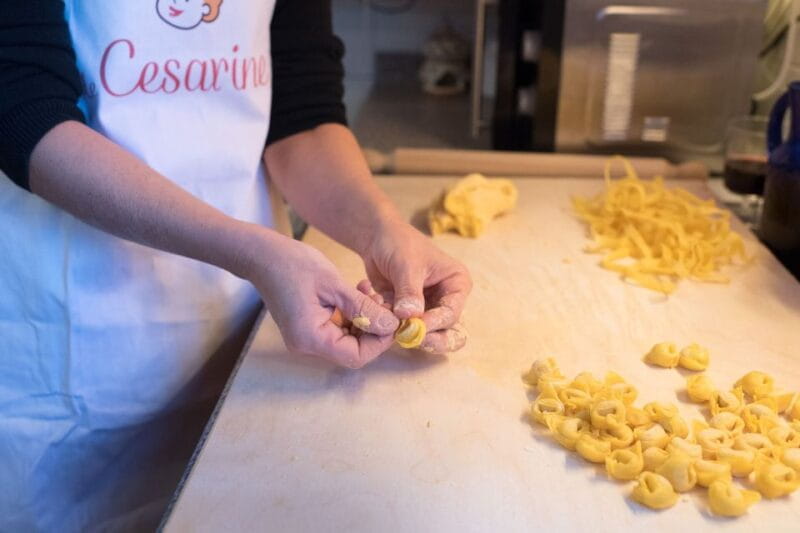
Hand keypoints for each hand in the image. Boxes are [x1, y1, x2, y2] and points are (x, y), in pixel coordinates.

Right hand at [247, 230, 399, 367]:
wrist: (262, 255)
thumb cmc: (294, 265)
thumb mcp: (334, 285)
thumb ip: (363, 308)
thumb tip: (391, 326)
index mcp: (311, 338)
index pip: (355, 356)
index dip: (379, 341)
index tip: (391, 319)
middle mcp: (307, 345)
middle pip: (352, 350)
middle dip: (373, 328)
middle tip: (382, 301)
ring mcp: (306, 337)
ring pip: (347, 339)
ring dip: (364, 318)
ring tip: (368, 292)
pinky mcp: (308, 327)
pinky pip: (337, 328)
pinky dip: (351, 314)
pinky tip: (357, 293)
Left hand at [361, 221, 471, 353]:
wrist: (376, 238)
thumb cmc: (398, 243)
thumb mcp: (406, 265)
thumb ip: (410, 292)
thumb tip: (410, 317)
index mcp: (456, 284)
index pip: (451, 313)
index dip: (435, 324)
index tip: (416, 327)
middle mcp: (446, 299)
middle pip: (448, 332)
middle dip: (430, 340)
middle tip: (411, 339)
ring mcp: (428, 308)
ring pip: (426, 334)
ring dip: (405, 330)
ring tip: (388, 317)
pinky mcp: (410, 314)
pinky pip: (403, 328)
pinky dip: (390, 323)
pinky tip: (378, 303)